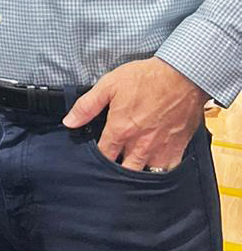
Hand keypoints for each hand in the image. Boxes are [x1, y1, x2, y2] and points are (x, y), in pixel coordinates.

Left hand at [63, 57, 207, 170]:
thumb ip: (87, 106)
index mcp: (120, 130)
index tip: (95, 155)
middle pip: (124, 171)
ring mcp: (160, 149)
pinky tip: (153, 165)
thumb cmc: (144, 78)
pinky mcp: (178, 149)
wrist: (182, 76)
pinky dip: (160, 172)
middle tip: (113, 162)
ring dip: (136, 171)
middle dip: (116, 169)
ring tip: (130, 165)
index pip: (103, 155)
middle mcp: (140, 145)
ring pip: (145, 173)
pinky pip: (168, 171)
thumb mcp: (109, 85)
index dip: (97, 158)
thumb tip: (69, 122)